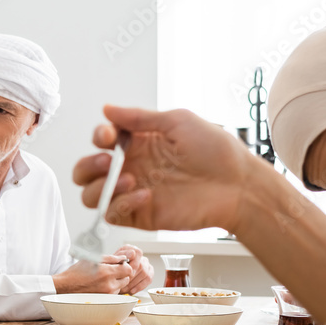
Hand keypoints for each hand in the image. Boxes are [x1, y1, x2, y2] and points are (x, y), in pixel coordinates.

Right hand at [53, 258, 134, 293]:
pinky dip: (111, 288)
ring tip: (104, 278)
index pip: (128, 269)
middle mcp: (109, 284)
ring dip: (117, 281)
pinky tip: (101, 284)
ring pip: (121, 286)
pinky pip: (115, 292)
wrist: (66, 286)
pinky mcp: (105, 299)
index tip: (119, 264)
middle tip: (110, 270)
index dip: (125, 265)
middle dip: (121, 273)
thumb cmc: (77, 271)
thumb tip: (124, 258)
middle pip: (127, 278)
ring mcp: (107, 293)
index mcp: (107, 272)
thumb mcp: (93, 259)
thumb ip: (111, 258)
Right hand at [72, 106, 253, 232]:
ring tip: (128, 179)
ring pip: (92, 195)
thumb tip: (107, 109)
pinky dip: (121, 204)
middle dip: (88, 166)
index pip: (101, 141)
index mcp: (138, 144)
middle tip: (106, 161)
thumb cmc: (217, 152)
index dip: (98, 138)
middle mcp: (131, 168)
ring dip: (100, 187)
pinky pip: (113, 214)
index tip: (108, 136)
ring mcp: (133, 193)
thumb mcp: (178, 122)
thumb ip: (139, 117)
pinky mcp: (141, 215)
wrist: (239, 186)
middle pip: (86, 171)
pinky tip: (145, 195)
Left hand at [112, 244, 153, 293]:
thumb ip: (121, 256)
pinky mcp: (150, 272)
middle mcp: (140, 256)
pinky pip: (148, 279)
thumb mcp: (112, 261)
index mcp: (130, 249)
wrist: (112, 276)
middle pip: (141, 265)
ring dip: (134, 283)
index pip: (137, 253)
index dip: (133, 263)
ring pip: (145, 273)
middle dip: (131, 277)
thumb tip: (132, 253)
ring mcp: (146, 264)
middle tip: (123, 283)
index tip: (126, 272)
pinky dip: (139, 287)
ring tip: (124, 289)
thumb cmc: (111, 268)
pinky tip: (131, 291)